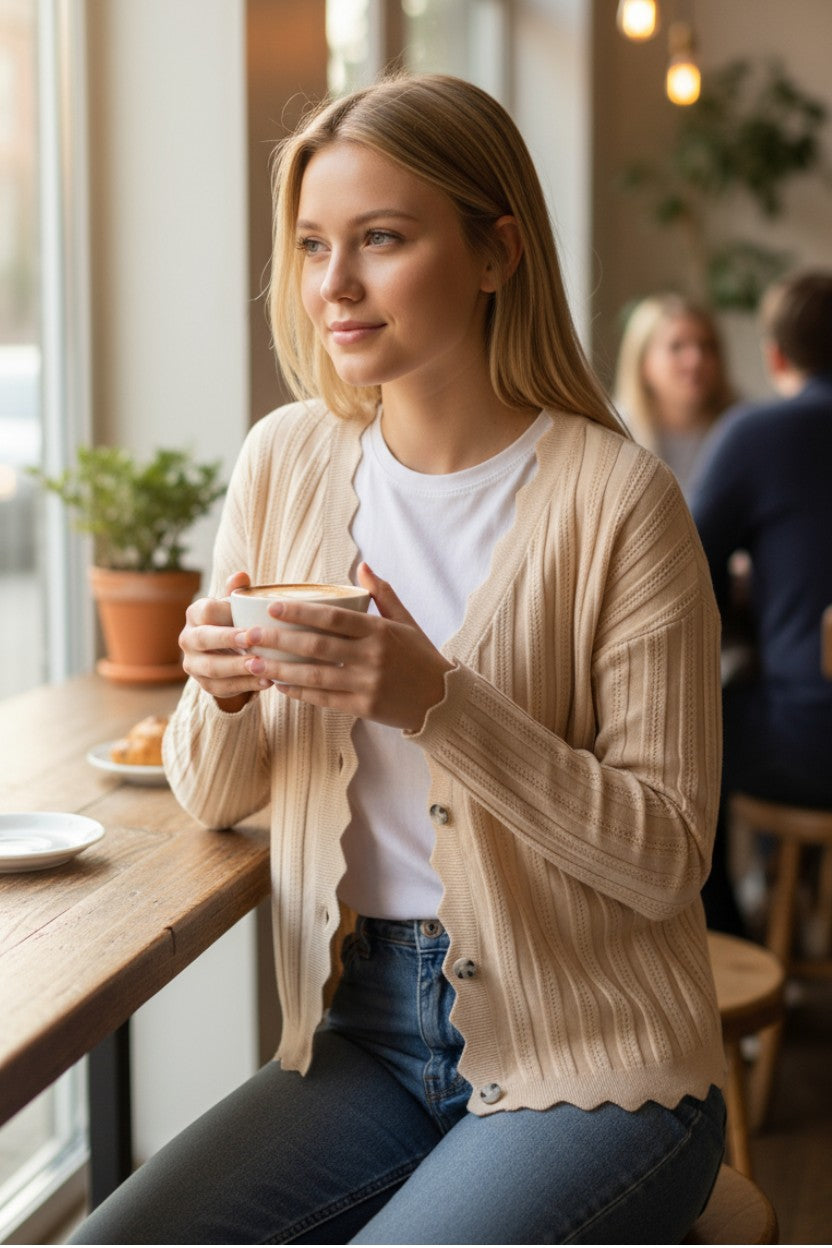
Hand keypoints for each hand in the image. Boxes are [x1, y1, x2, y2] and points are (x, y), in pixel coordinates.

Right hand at [179, 570, 271, 710]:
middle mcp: (188, 638)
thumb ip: (239, 592)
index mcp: (195, 614)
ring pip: (212, 668)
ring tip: (263, 665)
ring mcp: (193, 664)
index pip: (206, 611)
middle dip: (229, 640)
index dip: (226, 614)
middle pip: (203, 639)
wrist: (228, 651)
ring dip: (239, 667)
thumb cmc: (235, 621)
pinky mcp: (204, 684)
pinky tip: (266, 681)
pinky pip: (222, 688)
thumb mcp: (237, 605)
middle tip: (254, 639)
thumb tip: (242, 575)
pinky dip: (246, 686)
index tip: (249, 619)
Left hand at [232, 562, 452, 731]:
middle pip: (316, 647)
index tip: (272, 608)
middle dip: (278, 640)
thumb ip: (382, 594)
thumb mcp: (406, 621)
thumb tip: (363, 566)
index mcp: (379, 631)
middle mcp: (372, 657)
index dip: (300, 612)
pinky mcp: (364, 708)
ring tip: (254, 663)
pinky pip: (324, 699)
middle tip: (249, 635)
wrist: (442, 700)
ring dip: (280, 669)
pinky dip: (300, 693)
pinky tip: (280, 685)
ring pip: (314, 676)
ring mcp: (367, 684)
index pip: (333, 618)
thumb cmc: (421, 657)